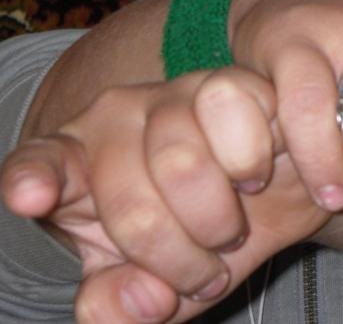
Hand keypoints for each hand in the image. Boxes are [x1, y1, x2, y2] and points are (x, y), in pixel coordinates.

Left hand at [1, 67, 326, 322]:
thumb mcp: (155, 284)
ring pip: (182, 164)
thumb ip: (124, 305)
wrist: (271, 192)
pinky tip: (253, 173)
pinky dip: (249, 161)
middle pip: (132, 206)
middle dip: (179, 260)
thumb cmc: (198, 231)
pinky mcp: (224, 79)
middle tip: (207, 266)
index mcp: (79, 167)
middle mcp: (115, 118)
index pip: (41, 165)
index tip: (33, 197)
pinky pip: (228, 115)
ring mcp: (169, 92)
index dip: (34, 178)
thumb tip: (145, 300)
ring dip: (219, 218)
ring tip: (231, 221)